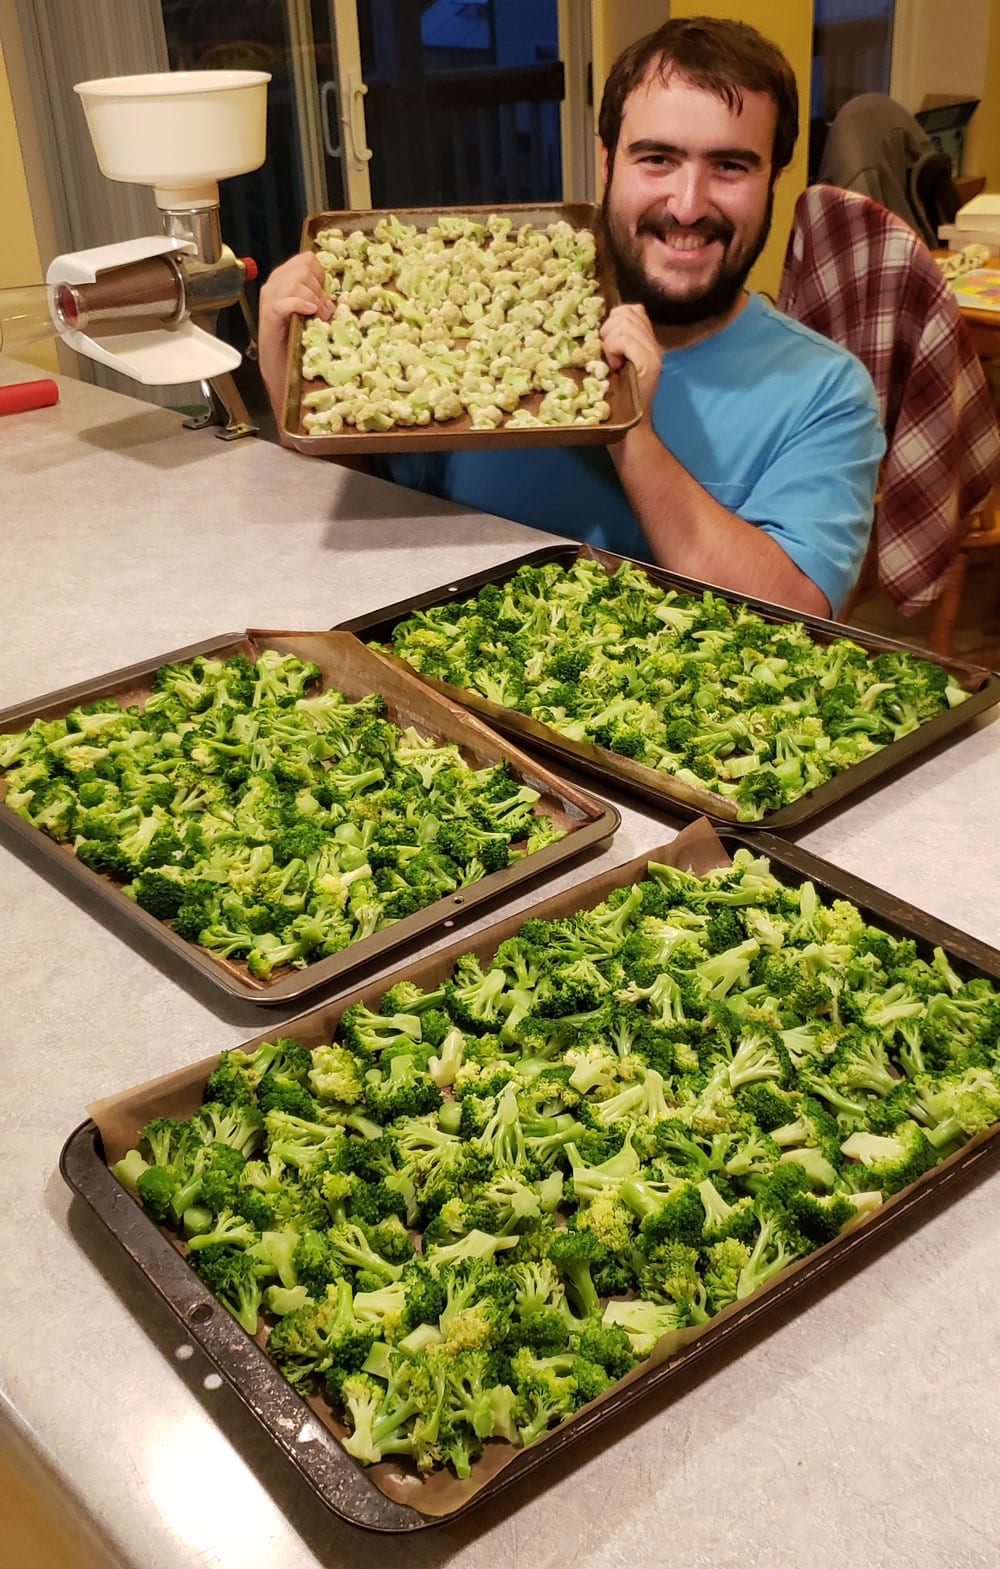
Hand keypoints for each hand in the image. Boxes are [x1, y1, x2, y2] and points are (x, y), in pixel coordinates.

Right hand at [257, 251, 332, 413]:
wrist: (280, 369)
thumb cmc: (296, 341)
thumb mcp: (310, 315)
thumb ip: (318, 300)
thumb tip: (332, 299)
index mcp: (284, 279)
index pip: (307, 259)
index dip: (320, 275)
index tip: (324, 295)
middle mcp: (274, 284)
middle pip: (303, 267)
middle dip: (318, 288)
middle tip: (325, 310)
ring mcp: (270, 299)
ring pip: (295, 281)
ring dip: (313, 298)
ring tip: (319, 316)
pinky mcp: (269, 315)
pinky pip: (285, 301)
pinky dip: (300, 304)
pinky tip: (310, 313)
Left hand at [600, 304, 661, 423]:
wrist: (632, 427)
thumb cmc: (620, 399)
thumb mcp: (616, 364)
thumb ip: (616, 343)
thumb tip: (603, 325)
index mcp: (647, 341)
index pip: (633, 309)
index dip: (614, 318)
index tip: (608, 341)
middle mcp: (653, 343)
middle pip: (626, 313)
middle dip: (608, 329)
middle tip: (607, 354)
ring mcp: (653, 352)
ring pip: (624, 324)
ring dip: (609, 341)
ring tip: (611, 361)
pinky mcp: (649, 363)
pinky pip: (625, 340)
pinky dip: (613, 349)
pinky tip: (615, 366)